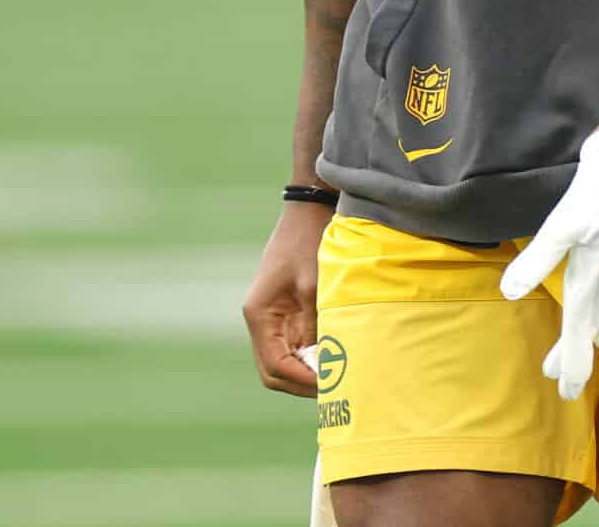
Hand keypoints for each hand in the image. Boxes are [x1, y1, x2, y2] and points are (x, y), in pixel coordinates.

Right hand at [241, 198, 331, 397]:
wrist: (309, 211)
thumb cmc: (308, 244)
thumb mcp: (315, 286)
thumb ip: (316, 326)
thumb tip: (326, 362)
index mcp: (260, 314)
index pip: (274, 365)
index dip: (301, 381)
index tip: (328, 385)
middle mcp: (262, 321)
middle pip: (275, 371)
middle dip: (303, 383)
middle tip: (335, 388)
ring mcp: (273, 319)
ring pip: (285, 362)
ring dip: (308, 372)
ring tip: (338, 376)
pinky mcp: (288, 314)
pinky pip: (296, 347)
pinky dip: (313, 357)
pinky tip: (336, 357)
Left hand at [497, 123, 598, 400]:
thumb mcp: (570, 207)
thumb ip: (542, 253)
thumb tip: (511, 291)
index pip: (579, 317)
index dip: (570, 352)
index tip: (560, 384)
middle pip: (595, 317)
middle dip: (577, 350)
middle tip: (560, 383)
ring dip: (595, 328)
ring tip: (580, 351)